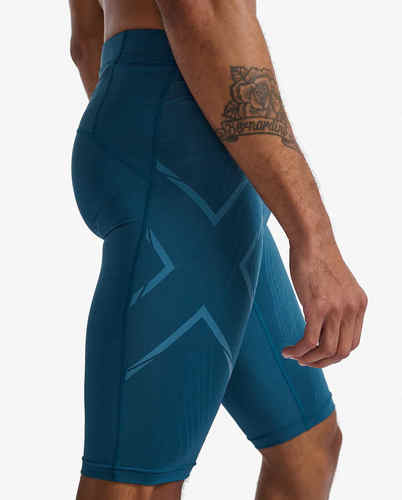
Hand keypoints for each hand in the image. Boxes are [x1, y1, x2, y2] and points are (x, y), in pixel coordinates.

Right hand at [282, 238, 366, 367]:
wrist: (312, 241)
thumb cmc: (318, 259)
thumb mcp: (337, 285)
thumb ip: (337, 304)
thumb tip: (324, 323)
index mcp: (359, 305)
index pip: (352, 343)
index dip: (334, 354)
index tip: (316, 354)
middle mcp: (352, 309)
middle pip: (341, 351)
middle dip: (321, 362)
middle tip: (303, 361)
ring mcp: (336, 309)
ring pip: (325, 350)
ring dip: (308, 359)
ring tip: (293, 356)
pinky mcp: (317, 307)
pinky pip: (309, 340)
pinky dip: (297, 350)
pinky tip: (287, 350)